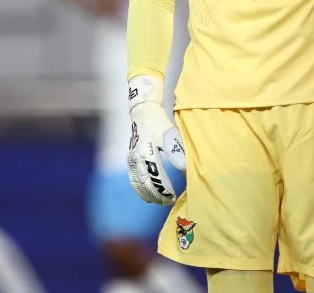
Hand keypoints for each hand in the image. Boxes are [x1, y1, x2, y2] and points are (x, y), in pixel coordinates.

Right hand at [127, 75, 184, 204]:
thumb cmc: (158, 123)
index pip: (155, 178)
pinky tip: (147, 193)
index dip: (163, 190)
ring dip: (147, 194)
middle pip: (144, 184)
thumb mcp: (170, 135)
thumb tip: (183, 169)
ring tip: (159, 200)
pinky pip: (133, 179)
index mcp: (146, 153)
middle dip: (156, 195)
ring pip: (137, 183)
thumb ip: (176, 152)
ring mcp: (131, 159)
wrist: (143, 112)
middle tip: (167, 201)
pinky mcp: (130, 159)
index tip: (172, 196)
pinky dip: (140, 188)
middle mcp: (136, 158)